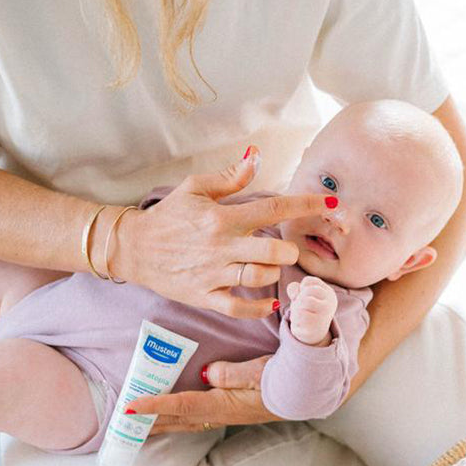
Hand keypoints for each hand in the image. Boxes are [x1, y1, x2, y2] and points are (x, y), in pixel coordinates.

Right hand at [111, 148, 336, 318]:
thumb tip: (256, 156)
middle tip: (286, 247)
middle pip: (274, 250)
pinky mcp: (204, 296)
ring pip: (260, 278)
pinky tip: (270, 301)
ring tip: (271, 267)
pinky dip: (259, 307)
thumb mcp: (195, 189)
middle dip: (289, 249)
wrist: (133, 248)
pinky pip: (239, 308)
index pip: (274, 208)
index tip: (332, 206)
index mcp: (222, 218)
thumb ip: (230, 177)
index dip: (308, 206)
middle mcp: (221, 247)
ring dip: (274, 273)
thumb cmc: (167, 217)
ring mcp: (213, 274)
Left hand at [125, 356, 280, 433]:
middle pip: (176, 420)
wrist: (307, 393)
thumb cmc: (285, 380)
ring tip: (136, 427)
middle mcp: (220, 413)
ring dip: (160, 424)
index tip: (132, 406)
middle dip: (149, 423)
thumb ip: (233, 373)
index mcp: (224, 404)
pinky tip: (169, 418)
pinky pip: (194, 418)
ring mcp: (224, 415)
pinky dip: (176, 419)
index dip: (155, 406)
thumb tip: (207, 374)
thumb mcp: (261, 372)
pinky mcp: (228, 411)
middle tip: (121, 425)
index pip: (181, 405)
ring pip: (184, 422)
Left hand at [287, 276, 336, 344]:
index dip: (300, 288)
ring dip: (295, 310)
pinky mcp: (315, 327)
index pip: (308, 281)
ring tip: (300, 316)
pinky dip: (295, 320)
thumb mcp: (301, 296)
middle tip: (300, 307)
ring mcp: (324, 316)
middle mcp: (329, 303)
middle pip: (306, 292)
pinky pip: (299, 317)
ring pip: (302, 303)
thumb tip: (294, 292)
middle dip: (298, 299)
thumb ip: (295, 289)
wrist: (313, 334)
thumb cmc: (307, 310)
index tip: (304, 297)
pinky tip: (300, 324)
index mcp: (328, 293)